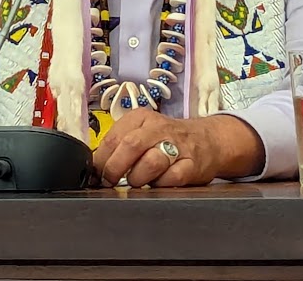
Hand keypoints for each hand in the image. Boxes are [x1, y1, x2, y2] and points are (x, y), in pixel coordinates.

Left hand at [92, 108, 264, 187]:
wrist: (208, 140)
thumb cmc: (167, 139)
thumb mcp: (142, 132)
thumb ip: (120, 145)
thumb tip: (94, 167)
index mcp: (141, 118)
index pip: (113, 137)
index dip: (100, 159)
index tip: (96, 173)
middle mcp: (158, 128)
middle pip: (130, 146)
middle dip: (115, 168)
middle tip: (110, 181)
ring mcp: (177, 146)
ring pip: (150, 162)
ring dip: (137, 178)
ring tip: (136, 181)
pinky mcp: (192, 164)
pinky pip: (171, 178)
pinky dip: (160, 185)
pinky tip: (158, 184)